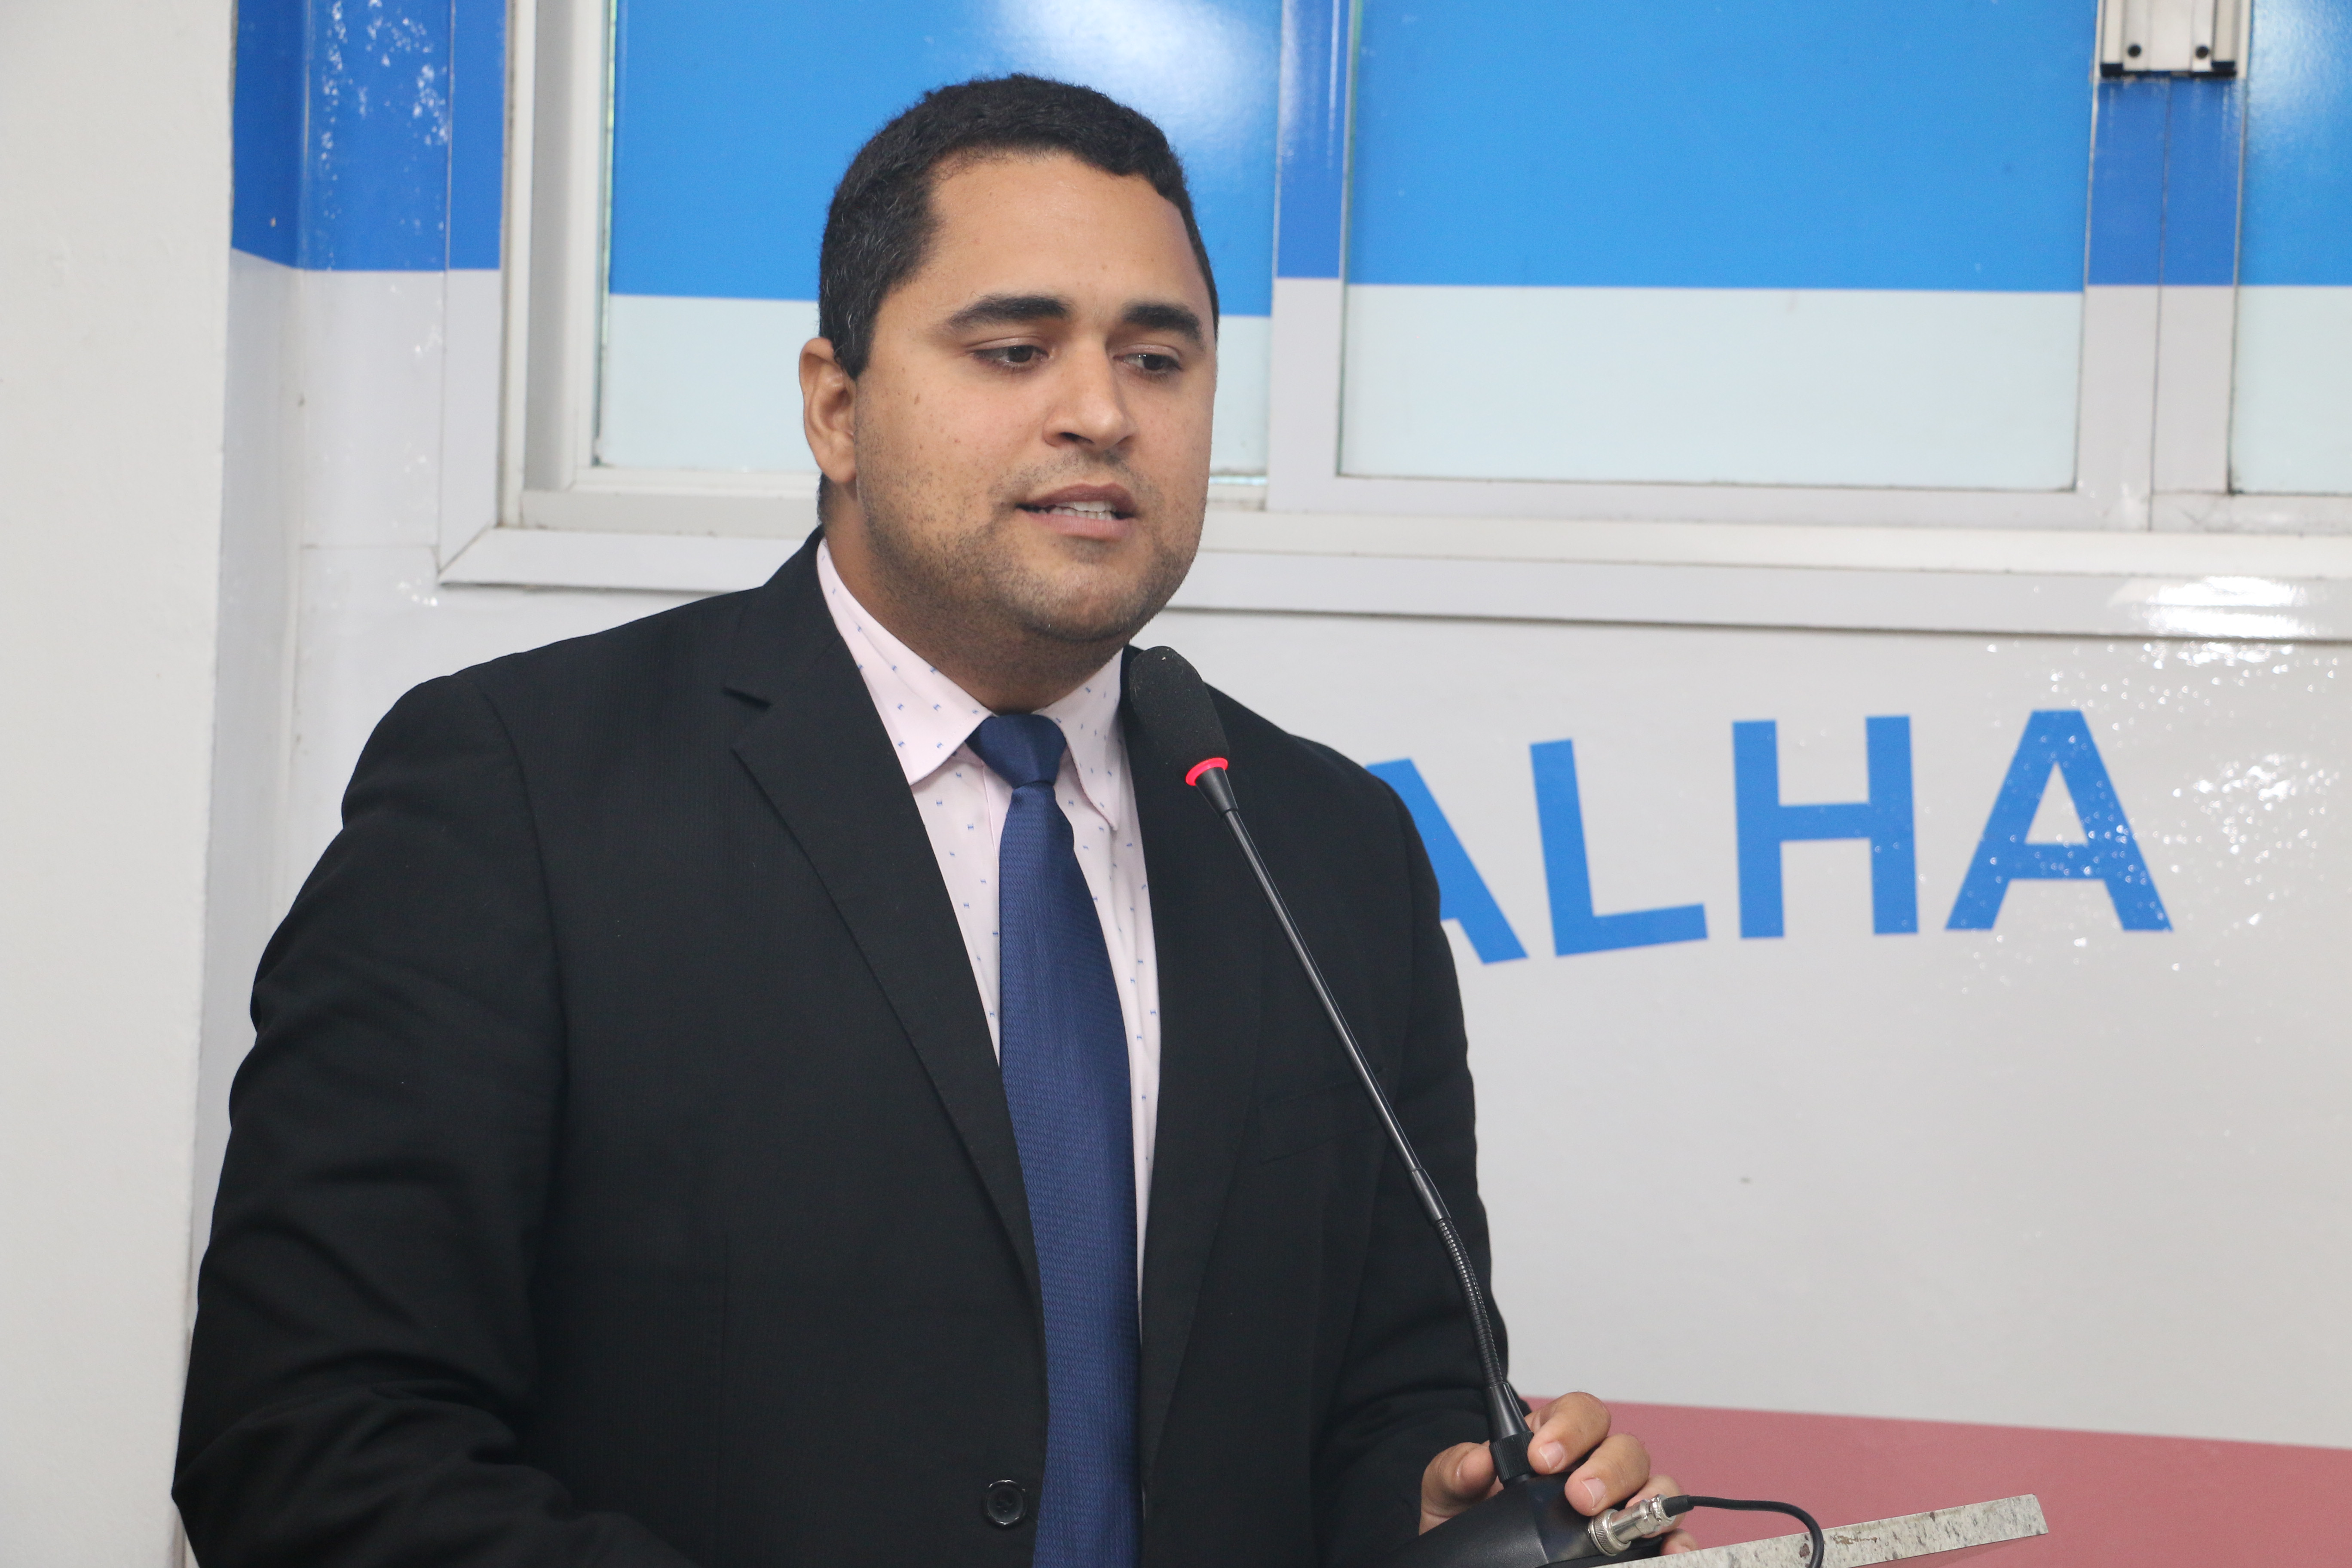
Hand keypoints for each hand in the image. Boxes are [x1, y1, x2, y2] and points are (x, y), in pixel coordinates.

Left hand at [1417, 1392, 1698, 1552]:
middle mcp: (1595, 1466)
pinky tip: (1670, 1549)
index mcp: (1554, 1440)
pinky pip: (1669, 1533)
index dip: (1569, 1428)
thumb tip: (1476, 1461)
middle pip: (1624, 1448)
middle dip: (1606, 1470)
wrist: (1471, 1556)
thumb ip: (1454, 1469)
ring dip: (1648, 1501)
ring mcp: (1620, 1503)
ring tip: (1627, 1522)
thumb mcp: (1447, 1490)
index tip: (1544, 1456)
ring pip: (1655, 1485)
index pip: (1579, 1412)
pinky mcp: (1636, 1541)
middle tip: (1580, 1498)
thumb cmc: (1467, 1514)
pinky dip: (1677, 1539)